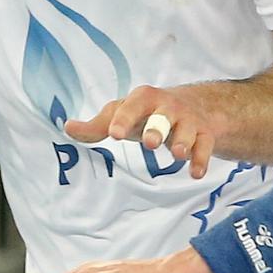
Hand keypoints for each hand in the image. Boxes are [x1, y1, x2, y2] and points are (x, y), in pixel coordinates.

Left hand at [64, 84, 220, 178]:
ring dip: (183, 142)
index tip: (113, 134)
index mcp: (144, 99)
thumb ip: (97, 125)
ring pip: (188, 130)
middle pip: (163, 115)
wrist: (196, 106)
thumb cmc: (148, 113)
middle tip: (150, 143)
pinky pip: (205, 147)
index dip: (123, 119)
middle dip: (157, 128)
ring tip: (177, 155)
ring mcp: (188, 121)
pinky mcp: (204, 136)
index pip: (132, 106)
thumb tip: (67, 127)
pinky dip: (201, 160)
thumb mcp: (123, 115)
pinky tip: (196, 173)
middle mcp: (168, 108)